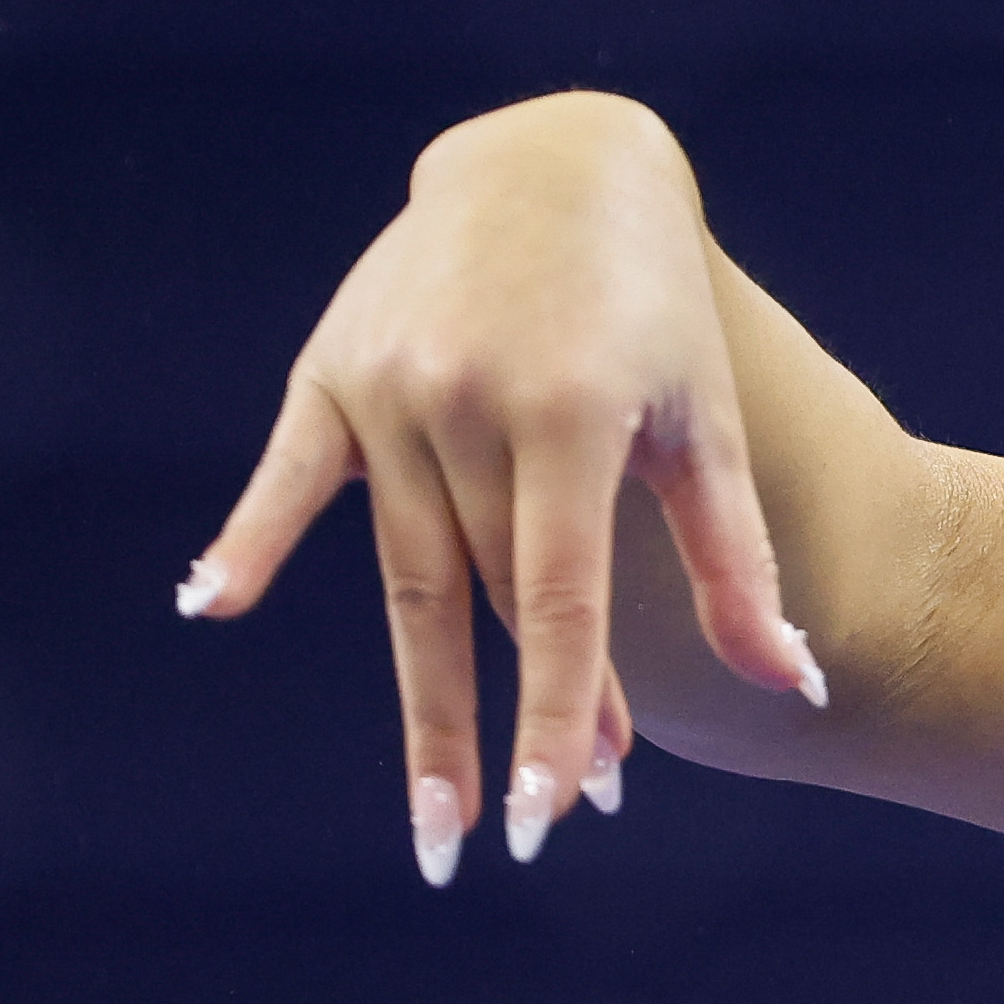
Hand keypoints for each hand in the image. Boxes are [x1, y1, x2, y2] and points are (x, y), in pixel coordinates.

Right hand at [178, 93, 820, 883]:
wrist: (554, 167)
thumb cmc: (653, 312)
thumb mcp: (707, 423)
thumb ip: (738, 561)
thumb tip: (794, 687)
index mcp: (573, 417)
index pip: (558, 602)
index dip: (557, 715)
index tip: (553, 820)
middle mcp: (469, 404)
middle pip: (482, 600)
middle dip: (507, 722)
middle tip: (513, 836)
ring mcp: (389, 387)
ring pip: (412, 568)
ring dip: (433, 689)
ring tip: (451, 802)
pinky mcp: (329, 371)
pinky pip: (287, 474)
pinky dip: (249, 537)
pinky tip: (209, 605)